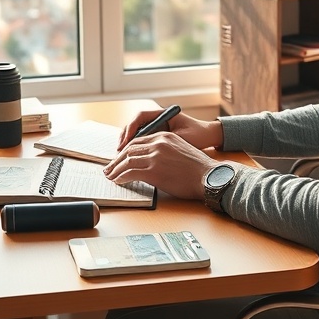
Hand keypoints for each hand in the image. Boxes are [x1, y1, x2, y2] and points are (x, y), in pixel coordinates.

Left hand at [104, 132, 220, 199]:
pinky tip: (118, 181)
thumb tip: (149, 161)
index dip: (125, 150)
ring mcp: (155, 157)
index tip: (119, 159)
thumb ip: (163, 151)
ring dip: (115, 170)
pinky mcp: (153, 171)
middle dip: (116, 160)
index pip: (137, 140)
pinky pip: (130, 173)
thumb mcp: (180, 150)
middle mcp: (158, 143)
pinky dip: (121, 177)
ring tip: (110, 176)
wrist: (209, 177)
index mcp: (164, 136)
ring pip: (127, 161)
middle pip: (129, 150)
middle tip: (109, 168)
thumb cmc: (198, 169)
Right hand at [117, 109, 223, 150]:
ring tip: (122, 155)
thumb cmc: (198, 134)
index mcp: (163, 114)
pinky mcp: (158, 136)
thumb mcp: (182, 137)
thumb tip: (147, 147)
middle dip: (125, 137)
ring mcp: (157, 127)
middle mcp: (158, 119)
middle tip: (119, 150)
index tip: (126, 141)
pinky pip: (143, 140)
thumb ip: (165, 140)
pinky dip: (136, 148)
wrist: (209, 137)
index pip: (140, 116)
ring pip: (137, 133)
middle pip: (135, 125)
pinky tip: (132, 158)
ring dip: (128, 144)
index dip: (130, 128)